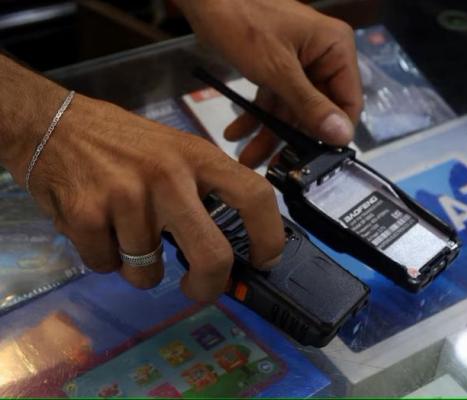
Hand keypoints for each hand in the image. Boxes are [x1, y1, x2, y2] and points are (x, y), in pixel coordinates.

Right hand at [6, 90, 284, 301]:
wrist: (51, 124)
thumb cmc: (121, 142)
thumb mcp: (174, 151)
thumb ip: (202, 191)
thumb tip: (230, 249)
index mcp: (197, 156)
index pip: (254, 195)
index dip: (270, 236)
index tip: (264, 260)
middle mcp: (169, 177)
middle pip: (213, 255)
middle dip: (208, 287)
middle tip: (198, 289)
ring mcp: (128, 197)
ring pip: (148, 272)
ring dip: (138, 266)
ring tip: (124, 232)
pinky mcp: (87, 216)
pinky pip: (107, 266)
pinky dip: (104, 258)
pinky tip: (97, 227)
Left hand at [178, 0, 362, 167]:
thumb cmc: (243, 21)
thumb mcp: (277, 69)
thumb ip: (310, 105)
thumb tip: (342, 136)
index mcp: (336, 50)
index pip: (348, 101)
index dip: (334, 133)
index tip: (316, 160)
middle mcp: (323, 58)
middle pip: (317, 111)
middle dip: (291, 139)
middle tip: (274, 167)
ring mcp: (300, 64)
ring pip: (291, 110)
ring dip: (268, 132)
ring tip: (247, 158)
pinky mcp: (278, 68)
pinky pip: (274, 99)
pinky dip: (256, 115)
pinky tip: (237, 133)